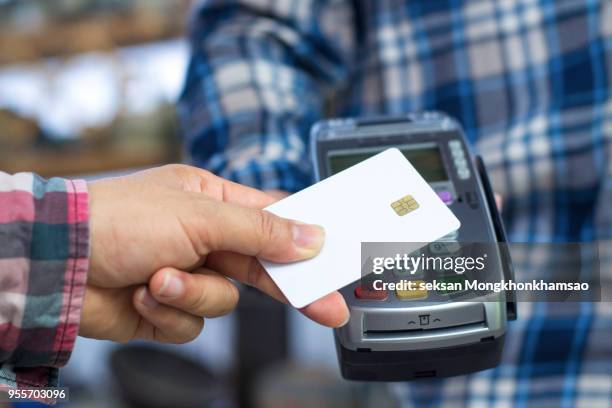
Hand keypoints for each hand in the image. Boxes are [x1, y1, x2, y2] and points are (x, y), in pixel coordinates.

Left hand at [82, 165, 348, 343]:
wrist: (57, 263)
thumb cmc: (119, 221)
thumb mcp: (199, 217)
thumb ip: (259, 229)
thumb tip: (310, 237)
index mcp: (213, 201)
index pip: (273, 220)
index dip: (305, 241)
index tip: (334, 262)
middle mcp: (203, 238)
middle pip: (260, 267)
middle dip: (287, 289)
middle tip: (326, 309)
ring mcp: (186, 274)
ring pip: (225, 301)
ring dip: (193, 293)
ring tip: (160, 278)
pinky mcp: (168, 308)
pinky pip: (193, 322)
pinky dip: (169, 311)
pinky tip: (142, 293)